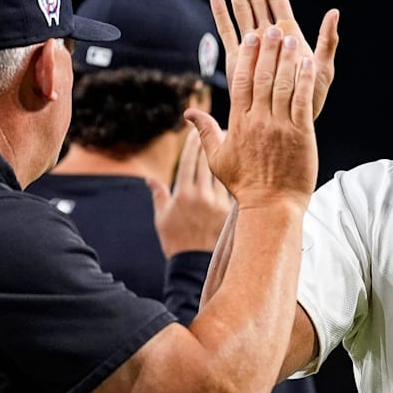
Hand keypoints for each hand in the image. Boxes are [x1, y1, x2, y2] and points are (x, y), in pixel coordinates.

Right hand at [147, 130, 232, 257]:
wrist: (195, 264)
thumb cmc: (176, 241)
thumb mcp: (162, 218)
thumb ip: (159, 195)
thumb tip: (149, 179)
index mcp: (182, 194)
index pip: (189, 161)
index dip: (193, 144)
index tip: (196, 132)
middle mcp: (201, 196)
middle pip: (208, 162)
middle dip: (212, 143)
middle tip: (220, 128)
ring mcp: (218, 203)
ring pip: (224, 172)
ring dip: (229, 155)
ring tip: (234, 141)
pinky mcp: (230, 210)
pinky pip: (233, 187)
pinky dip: (236, 174)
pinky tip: (243, 163)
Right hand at [184, 21, 318, 209]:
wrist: (272, 207)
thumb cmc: (246, 185)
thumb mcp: (218, 159)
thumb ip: (205, 132)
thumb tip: (190, 112)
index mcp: (238, 124)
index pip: (239, 82)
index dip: (245, 57)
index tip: (249, 38)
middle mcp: (258, 121)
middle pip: (260, 78)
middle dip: (266, 51)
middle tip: (271, 29)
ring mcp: (279, 127)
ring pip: (281, 86)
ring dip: (286, 60)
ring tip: (290, 39)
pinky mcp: (300, 134)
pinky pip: (301, 101)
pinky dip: (304, 80)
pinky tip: (307, 63)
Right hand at [209, 0, 338, 120]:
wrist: (291, 123)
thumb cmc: (311, 97)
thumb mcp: (324, 68)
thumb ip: (327, 40)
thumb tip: (334, 13)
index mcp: (289, 33)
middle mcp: (269, 36)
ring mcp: (253, 46)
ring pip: (241, 10)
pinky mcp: (240, 60)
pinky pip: (228, 32)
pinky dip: (221, 14)